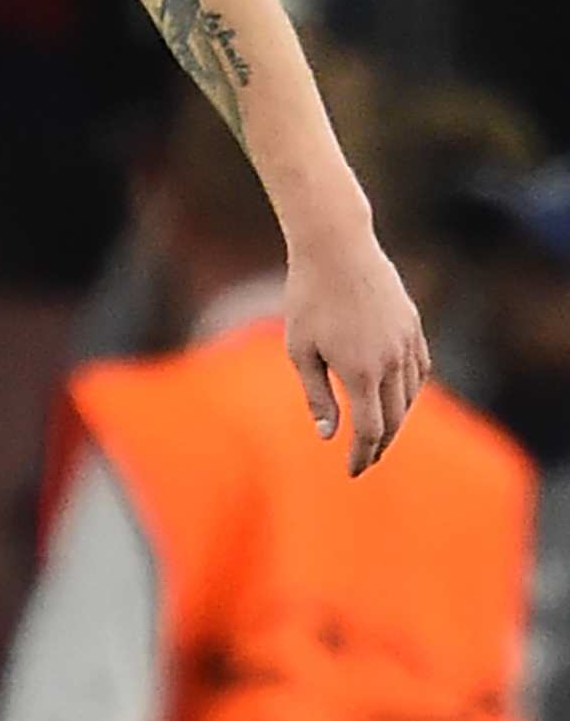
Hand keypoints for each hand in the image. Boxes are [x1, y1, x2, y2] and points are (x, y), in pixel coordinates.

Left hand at [282, 231, 429, 475]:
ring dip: (397, 420)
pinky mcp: (414, 327)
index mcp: (361, 373)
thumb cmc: (307, 298)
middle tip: (364, 460)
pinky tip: (397, 397)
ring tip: (379, 433)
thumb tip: (328, 435)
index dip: (362, 455)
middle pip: (395, 420)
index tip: (351, 471)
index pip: (370, 430)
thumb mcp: (300, 349)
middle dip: (380, 446)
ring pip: (411, 397)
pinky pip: (420, 371)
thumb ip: (317, 395)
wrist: (337, 249)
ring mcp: (407, 344)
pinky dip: (410, 391)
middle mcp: (392, 363)